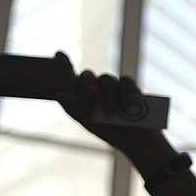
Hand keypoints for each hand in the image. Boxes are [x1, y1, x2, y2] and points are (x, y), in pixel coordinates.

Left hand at [55, 56, 169, 163]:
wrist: (136, 141)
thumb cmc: (110, 133)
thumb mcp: (89, 123)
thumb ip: (74, 108)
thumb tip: (59, 94)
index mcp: (82, 96)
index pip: (71, 78)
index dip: (65, 65)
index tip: (59, 54)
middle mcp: (96, 88)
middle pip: (87, 76)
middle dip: (87, 84)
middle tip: (91, 95)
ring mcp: (113, 86)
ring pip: (105, 79)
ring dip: (107, 93)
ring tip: (112, 109)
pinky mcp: (130, 88)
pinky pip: (125, 82)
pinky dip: (125, 92)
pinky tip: (126, 105)